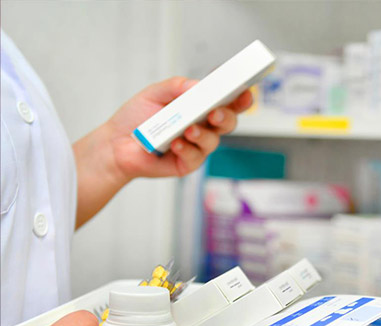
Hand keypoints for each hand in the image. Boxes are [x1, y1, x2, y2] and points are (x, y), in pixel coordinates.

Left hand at [106, 76, 253, 179]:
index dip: (240, 98)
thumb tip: (198, 86)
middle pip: (228, 123)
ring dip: (203, 134)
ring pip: (213, 141)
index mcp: (200, 108)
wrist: (115, 144)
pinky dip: (186, 149)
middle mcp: (203, 128)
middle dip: (226, 117)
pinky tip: (175, 144)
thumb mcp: (154, 93)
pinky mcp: (187, 164)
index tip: (245, 91)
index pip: (227, 103)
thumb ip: (177, 86)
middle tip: (215, 113)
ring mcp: (197, 147)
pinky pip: (195, 157)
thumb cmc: (136, 118)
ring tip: (189, 129)